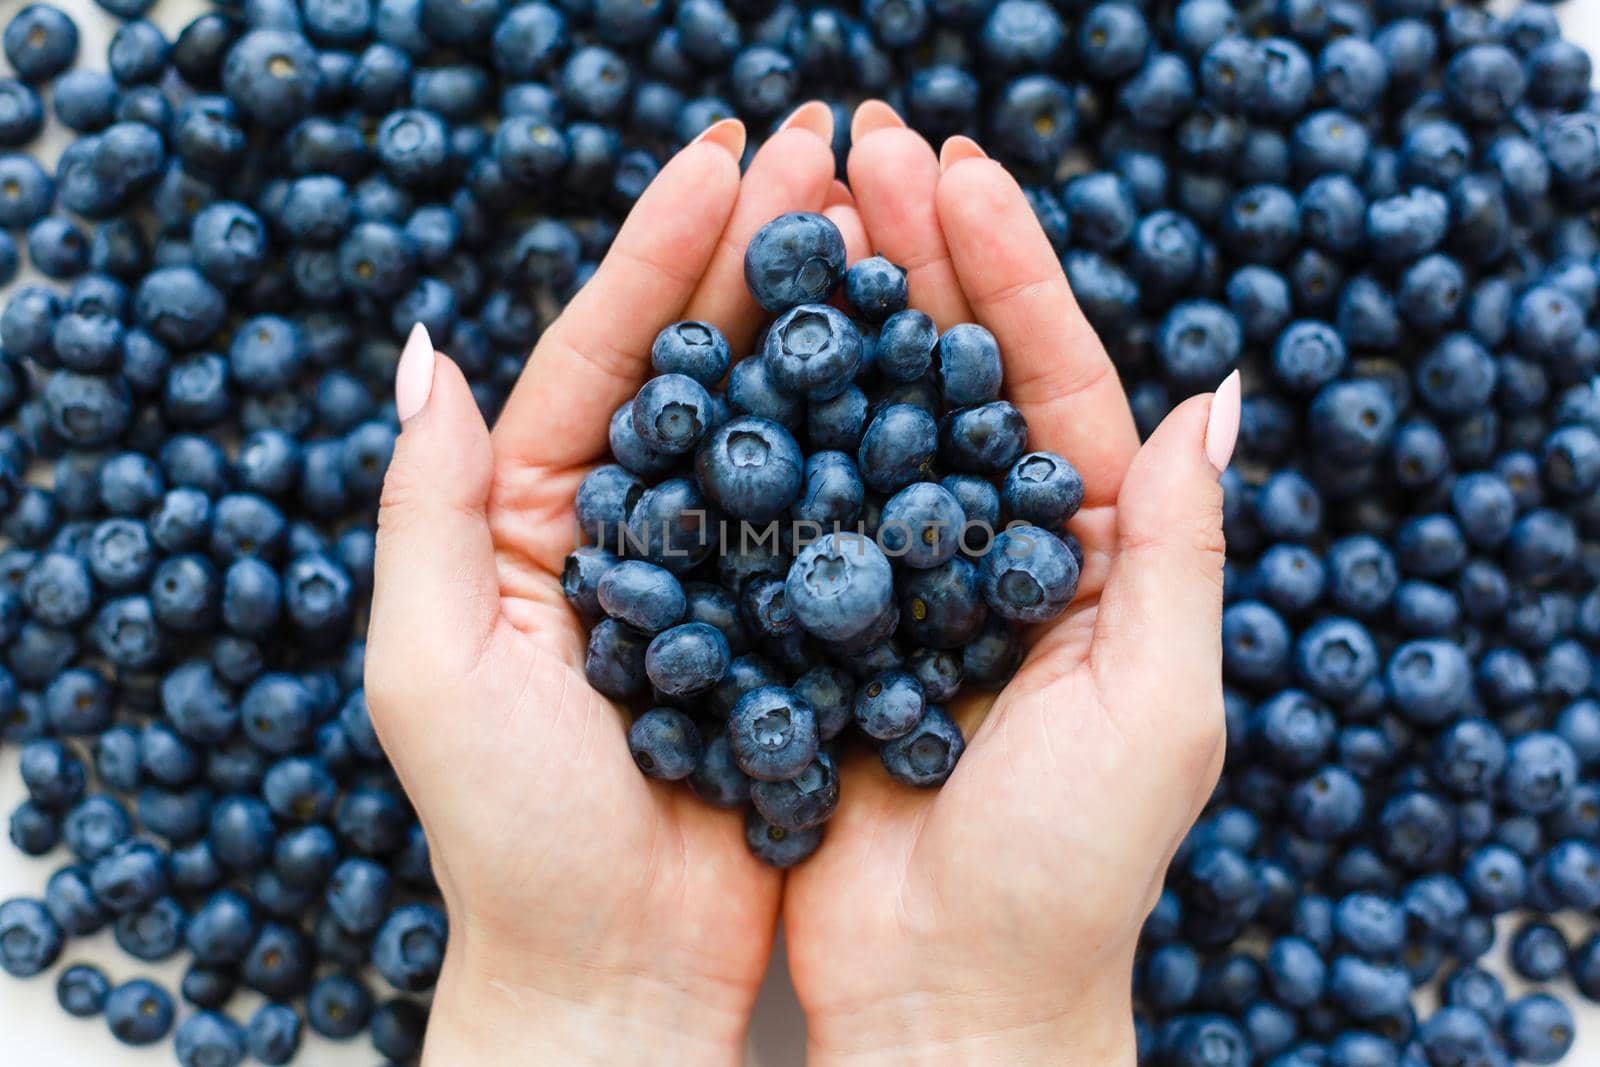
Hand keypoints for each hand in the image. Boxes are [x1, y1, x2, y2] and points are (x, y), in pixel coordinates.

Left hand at [365, 106, 845, 1063]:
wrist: (619, 975)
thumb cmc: (515, 840)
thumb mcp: (434, 670)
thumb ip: (427, 509)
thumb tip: (424, 351)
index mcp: (536, 520)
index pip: (602, 356)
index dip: (658, 251)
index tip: (723, 158)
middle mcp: (630, 528)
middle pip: (700, 363)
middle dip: (755, 250)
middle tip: (820, 145)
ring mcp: (720, 574)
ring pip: (780, 420)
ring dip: (823, 319)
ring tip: (880, 219)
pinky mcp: (792, 629)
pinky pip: (838, 514)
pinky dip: (877, 439)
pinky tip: (924, 366)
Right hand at [782, 103, 1238, 1065]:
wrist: (945, 1000)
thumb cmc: (1065, 874)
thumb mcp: (1157, 707)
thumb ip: (1177, 550)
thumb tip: (1219, 394)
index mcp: (1083, 557)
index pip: (1049, 384)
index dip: (1007, 273)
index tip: (956, 171)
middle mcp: (986, 555)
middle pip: (945, 378)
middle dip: (908, 259)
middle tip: (858, 146)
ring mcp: (893, 587)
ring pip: (857, 423)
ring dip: (829, 317)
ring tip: (790, 209)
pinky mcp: (813, 632)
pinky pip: (785, 510)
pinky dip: (760, 429)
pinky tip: (724, 350)